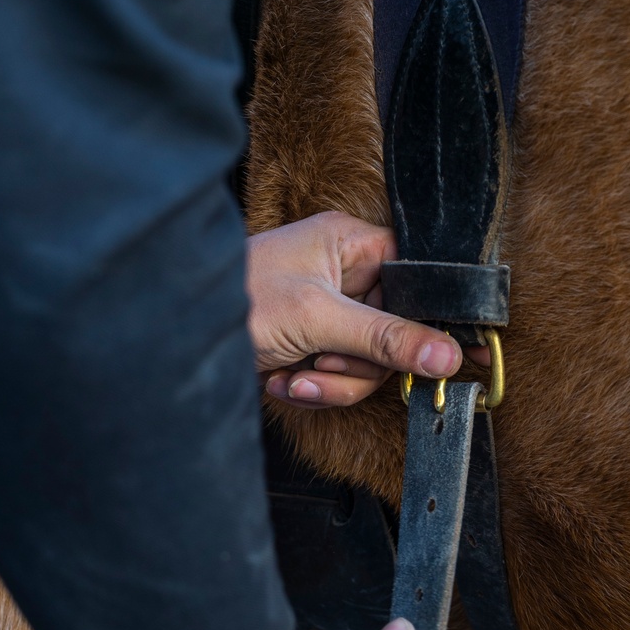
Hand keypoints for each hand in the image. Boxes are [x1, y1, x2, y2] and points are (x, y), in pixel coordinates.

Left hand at [246, 212, 462, 406]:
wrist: (171, 336)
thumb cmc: (236, 299)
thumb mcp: (318, 319)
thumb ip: (385, 338)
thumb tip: (447, 354)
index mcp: (350, 243)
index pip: (416, 278)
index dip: (432, 316)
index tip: (458, 354)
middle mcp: (342, 272)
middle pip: (393, 331)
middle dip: (357, 361)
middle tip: (324, 361)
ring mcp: (325, 310)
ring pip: (365, 361)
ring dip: (330, 380)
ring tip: (292, 375)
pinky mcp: (309, 342)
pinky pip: (337, 374)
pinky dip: (310, 386)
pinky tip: (280, 379)